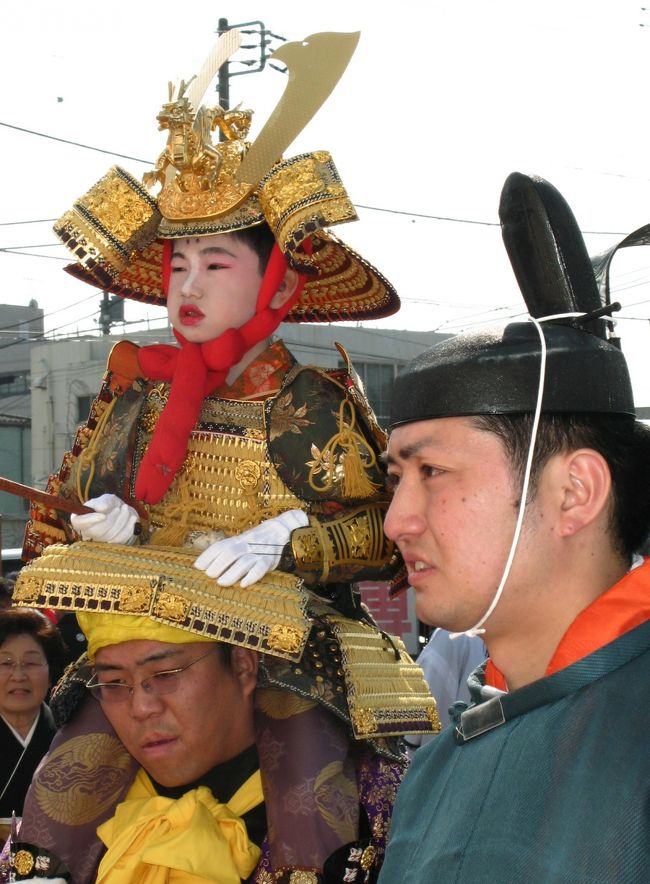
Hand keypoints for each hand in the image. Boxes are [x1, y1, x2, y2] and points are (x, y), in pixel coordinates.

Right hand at [70, 493, 138, 543]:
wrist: (122, 512)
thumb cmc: (111, 505)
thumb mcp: (106, 499)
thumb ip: (103, 502)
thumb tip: (101, 508)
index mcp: (80, 519)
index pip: (78, 523)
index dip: (90, 520)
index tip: (103, 515)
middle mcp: (87, 533)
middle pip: (95, 531)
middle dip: (110, 519)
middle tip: (118, 508)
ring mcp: (99, 541)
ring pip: (109, 536)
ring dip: (121, 521)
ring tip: (125, 509)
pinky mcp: (112, 545)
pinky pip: (120, 540)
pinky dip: (128, 528)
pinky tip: (132, 518)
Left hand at [194, 509, 308, 587]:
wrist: (281, 530)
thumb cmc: (256, 541)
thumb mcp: (241, 541)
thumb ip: (226, 550)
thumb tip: (204, 564)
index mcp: (237, 540)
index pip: (221, 545)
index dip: (208, 555)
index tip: (197, 566)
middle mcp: (247, 544)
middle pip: (231, 552)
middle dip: (218, 564)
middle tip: (209, 575)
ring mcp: (259, 552)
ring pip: (244, 561)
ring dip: (231, 572)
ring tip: (221, 582)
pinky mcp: (270, 561)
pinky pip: (261, 568)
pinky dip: (252, 576)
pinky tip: (244, 584)